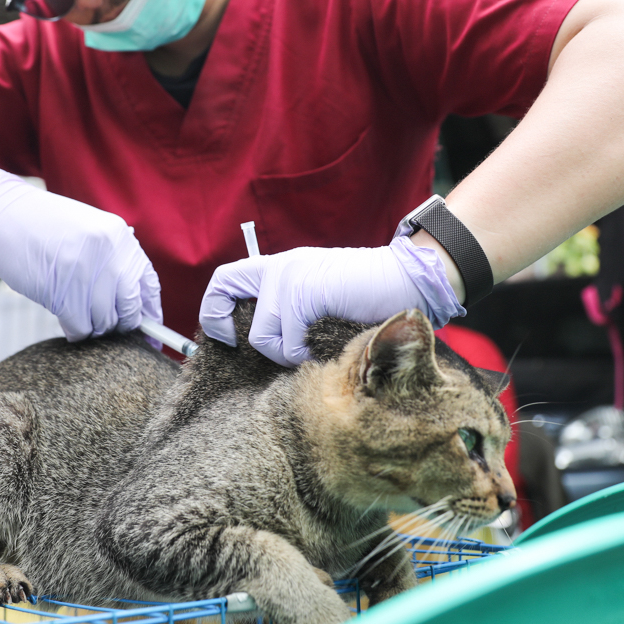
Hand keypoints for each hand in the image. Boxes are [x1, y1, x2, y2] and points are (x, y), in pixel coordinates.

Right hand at [0, 168, 161, 340]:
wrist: (1, 211)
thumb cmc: (44, 226)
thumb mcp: (89, 231)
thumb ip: (113, 260)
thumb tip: (134, 307)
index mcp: (119, 237)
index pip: (148, 286)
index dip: (150, 315)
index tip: (149, 335)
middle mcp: (108, 253)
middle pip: (128, 310)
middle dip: (119, 326)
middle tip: (103, 326)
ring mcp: (85, 271)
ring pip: (104, 323)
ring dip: (92, 328)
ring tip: (76, 313)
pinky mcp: (61, 290)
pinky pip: (80, 328)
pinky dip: (75, 331)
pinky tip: (65, 319)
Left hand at [199, 235, 463, 365]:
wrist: (409, 279)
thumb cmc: (370, 298)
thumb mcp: (321, 298)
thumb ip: (291, 312)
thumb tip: (262, 345)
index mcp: (282, 267)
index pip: (226, 278)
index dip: (214, 308)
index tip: (227, 335)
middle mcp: (280, 267)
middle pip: (223, 286)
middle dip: (222, 323)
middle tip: (240, 345)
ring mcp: (290, 277)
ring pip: (261, 335)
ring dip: (285, 354)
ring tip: (313, 350)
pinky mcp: (304, 293)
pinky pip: (286, 344)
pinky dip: (304, 357)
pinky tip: (325, 350)